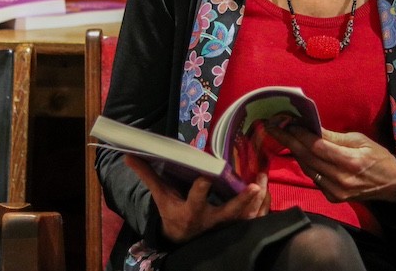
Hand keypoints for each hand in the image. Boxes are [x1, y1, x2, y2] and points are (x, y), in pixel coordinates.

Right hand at [124, 155, 269, 242]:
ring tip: (264, 181)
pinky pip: (253, 220)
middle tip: (254, 187)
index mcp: (191, 211)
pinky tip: (267, 190)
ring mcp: (226, 227)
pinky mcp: (237, 228)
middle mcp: (210, 221)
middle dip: (241, 202)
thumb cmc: (173, 212)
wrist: (183, 239)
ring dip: (257, 201)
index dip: (202, 188)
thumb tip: (129, 156)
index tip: (207, 175)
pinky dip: (262, 207)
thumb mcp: (161, 197)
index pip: (196, 199)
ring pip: (246, 217)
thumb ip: (148, 175)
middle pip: (227, 213)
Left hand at [268, 125, 395, 202]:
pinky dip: (305, 163)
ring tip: (282, 136)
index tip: (285, 122)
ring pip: (307, 168)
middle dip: (288, 141)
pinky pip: (312, 177)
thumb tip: (311, 126)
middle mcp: (339, 179)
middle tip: (272, 127)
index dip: (299, 134)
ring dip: (293, 151)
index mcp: (349, 161)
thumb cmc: (378, 157)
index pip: (316, 146)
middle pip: (307, 158)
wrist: (391, 185)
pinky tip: (299, 151)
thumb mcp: (360, 140)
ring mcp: (335, 191)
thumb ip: (334, 136)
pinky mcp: (332, 197)